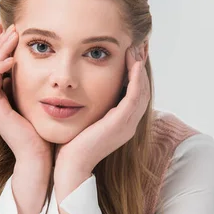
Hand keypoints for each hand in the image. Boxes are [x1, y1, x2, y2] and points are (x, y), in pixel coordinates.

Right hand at [0, 23, 53, 164]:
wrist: (41, 158)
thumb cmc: (45, 133)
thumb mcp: (42, 102)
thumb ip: (40, 86)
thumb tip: (50, 67)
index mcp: (2, 98)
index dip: (4, 46)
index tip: (16, 30)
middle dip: (1, 43)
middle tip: (12, 26)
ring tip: (13, 35)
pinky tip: (12, 58)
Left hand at [53, 45, 149, 175]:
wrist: (70, 165)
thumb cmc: (71, 145)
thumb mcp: (84, 121)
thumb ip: (89, 108)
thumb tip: (81, 92)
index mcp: (122, 124)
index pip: (135, 94)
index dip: (134, 74)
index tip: (129, 55)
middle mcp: (129, 124)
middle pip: (143, 90)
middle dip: (140, 67)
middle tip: (136, 47)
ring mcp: (127, 124)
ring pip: (142, 91)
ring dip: (140, 69)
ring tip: (135, 50)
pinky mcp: (121, 123)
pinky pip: (135, 96)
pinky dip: (136, 79)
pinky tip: (133, 64)